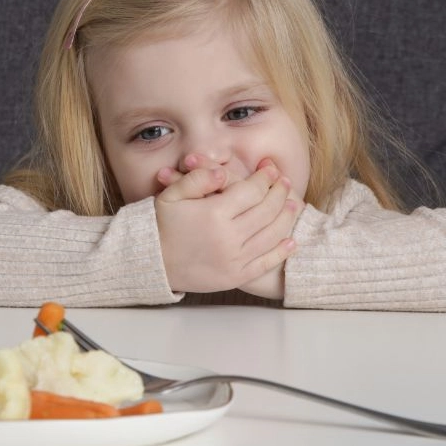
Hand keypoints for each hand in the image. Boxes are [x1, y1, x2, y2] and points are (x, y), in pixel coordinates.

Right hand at [154, 158, 301, 294]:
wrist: (151, 263)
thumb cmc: (160, 226)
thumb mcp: (171, 195)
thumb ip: (197, 179)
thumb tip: (223, 172)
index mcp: (213, 214)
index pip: (251, 191)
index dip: (265, 178)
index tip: (270, 169)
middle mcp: (228, 237)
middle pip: (267, 210)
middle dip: (280, 193)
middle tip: (286, 183)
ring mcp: (234, 259)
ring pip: (273, 235)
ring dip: (287, 217)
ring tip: (294, 205)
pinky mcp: (236, 276)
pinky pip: (266, 262)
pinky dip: (282, 251)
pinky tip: (291, 240)